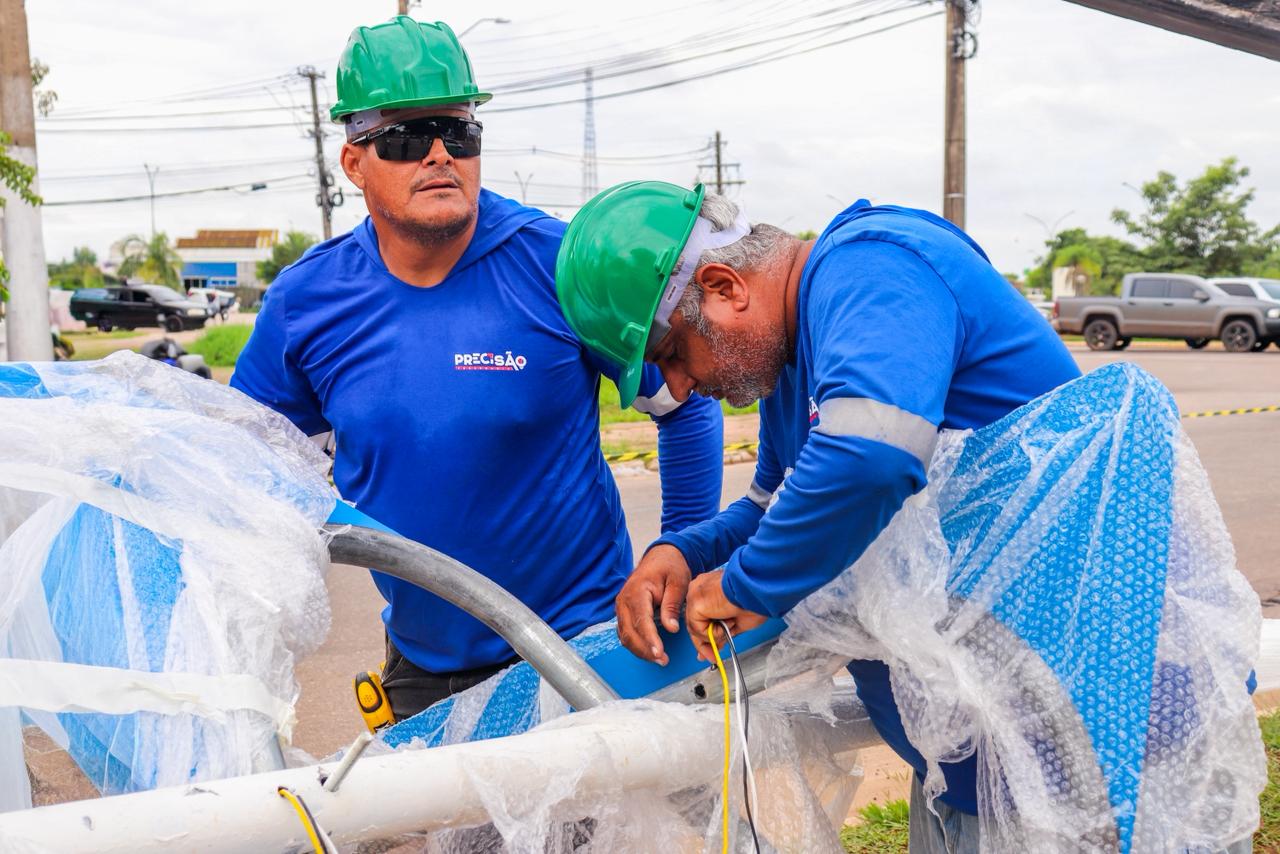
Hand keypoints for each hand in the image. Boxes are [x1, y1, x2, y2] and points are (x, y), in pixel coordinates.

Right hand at [615, 544, 690, 664]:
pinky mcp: (624, 612)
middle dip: (645, 650)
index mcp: (636, 591)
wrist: (661, 557)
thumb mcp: (678, 582)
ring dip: (640, 650)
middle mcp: (624, 600)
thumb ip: (672, 605)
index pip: (640, 620)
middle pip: (629, 632)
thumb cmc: (670, 567)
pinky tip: (650, 651)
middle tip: (663, 660)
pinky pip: (626, 633)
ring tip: (659, 659)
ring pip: (625, 636)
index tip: (659, 652)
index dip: (649, 639)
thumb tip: (671, 628)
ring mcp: (622, 607)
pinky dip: (636, 644)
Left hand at [685, 570, 767, 661]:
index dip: (706, 636)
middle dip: (704, 643)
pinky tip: (727, 621)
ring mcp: (695, 595)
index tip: (710, 650)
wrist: (757, 591)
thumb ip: (721, 632)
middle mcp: (699, 590)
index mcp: (709, 590)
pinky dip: (714, 632)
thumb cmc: (754, 599)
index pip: (701, 617)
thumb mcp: (735, 621)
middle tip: (712, 656)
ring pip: (696, 629)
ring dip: (716, 635)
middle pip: (695, 624)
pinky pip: (698, 629)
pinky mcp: (695, 603)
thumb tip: (715, 646)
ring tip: (732, 623)